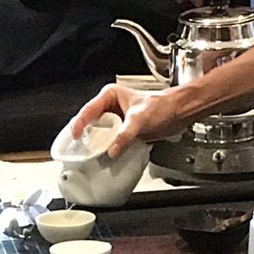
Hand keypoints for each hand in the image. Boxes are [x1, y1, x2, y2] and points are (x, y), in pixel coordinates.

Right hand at [70, 84, 190, 157]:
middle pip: (90, 124)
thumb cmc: (163, 106)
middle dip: (86, 138)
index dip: (79, 125)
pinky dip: (107, 149)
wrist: (179, 113)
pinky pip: (109, 141)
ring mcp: (116, 120)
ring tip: (91, 156)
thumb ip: (125, 135)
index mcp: (110, 96)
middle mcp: (110, 107)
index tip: (75, 137)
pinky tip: (106, 157)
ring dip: (96, 145)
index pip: (87, 111)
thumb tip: (112, 150)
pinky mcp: (122, 131)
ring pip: (98, 134)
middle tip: (81, 151)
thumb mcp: (140, 120)